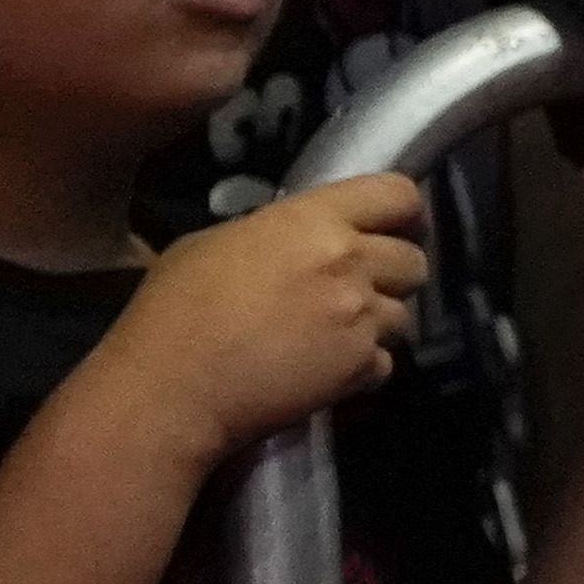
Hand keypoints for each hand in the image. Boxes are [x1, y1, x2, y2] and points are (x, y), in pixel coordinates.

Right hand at [95, 179, 429, 469]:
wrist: (170, 390)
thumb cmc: (173, 310)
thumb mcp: (213, 244)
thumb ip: (271, 233)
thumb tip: (294, 240)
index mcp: (313, 221)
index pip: (398, 194)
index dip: (403, 210)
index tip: (396, 225)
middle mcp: (351, 263)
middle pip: (414, 260)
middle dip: (393, 273)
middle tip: (358, 286)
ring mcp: (362, 318)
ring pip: (403, 313)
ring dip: (377, 321)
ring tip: (334, 333)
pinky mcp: (361, 367)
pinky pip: (386, 360)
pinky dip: (363, 366)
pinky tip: (324, 369)